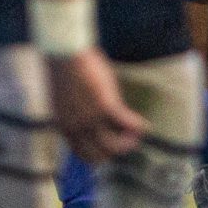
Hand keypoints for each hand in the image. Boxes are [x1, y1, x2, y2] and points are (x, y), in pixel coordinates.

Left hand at [47, 48, 146, 164]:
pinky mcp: (105, 106)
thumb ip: (77, 113)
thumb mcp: (67, 99)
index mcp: (64, 125)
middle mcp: (76, 127)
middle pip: (98, 156)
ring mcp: (90, 118)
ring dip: (129, 142)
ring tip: (136, 134)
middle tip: (127, 142)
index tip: (110, 148)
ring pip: (114, 146)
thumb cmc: (65, 69)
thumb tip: (92, 119)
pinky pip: (127, 124)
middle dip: (115, 152)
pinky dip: (138, 126)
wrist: (63, 51)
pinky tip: (144, 124)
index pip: (82, 153)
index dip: (99, 154)